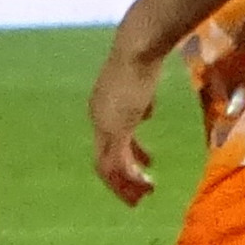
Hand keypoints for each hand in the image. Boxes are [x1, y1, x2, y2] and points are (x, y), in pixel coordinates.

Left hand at [88, 37, 165, 202]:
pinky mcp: (115, 129)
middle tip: (136, 196)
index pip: (109, 141)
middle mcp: (98, 118)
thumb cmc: (143, 59)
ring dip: (126, 184)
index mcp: (102, 108)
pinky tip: (144, 184)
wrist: (138, 48)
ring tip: (144, 195)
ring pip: (108, 166)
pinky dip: (129, 177)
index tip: (146, 166)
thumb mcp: (141, 86)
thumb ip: (141, 102)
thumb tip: (146, 112)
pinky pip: (118, 162)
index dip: (127, 157)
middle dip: (120, 180)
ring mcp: (104, 125)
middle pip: (103, 159)